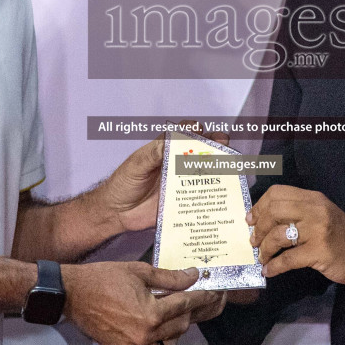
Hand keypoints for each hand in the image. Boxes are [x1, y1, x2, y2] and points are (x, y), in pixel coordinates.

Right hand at [63, 261, 220, 344]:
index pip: (186, 305)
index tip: (212, 291)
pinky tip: (163, 337)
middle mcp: (146, 335)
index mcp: (152, 314)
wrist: (73, 295)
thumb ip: (170, 277)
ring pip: (171, 342)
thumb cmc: (104, 278)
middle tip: (197, 299)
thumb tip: (193, 276)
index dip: (202, 297)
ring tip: (177, 313)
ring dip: (178, 328)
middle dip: (191, 310)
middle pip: (182, 324)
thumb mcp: (140, 272)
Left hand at [97, 124, 232, 233]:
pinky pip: (201, 196)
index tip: (201, 131)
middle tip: (222, 146)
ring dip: (219, 168)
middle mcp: (176, 164)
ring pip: (205, 172)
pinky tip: (221, 193)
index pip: (184, 134)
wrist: (116, 213)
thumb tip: (170, 140)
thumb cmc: (122, 184)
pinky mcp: (183, 201)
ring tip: (228, 167)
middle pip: (202, 151)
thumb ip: (153, 153)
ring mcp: (182, 183)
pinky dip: (213, 194)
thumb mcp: (136, 165)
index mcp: (165, 150)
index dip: (195, 130)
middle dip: (216, 145)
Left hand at [248, 185, 344, 285]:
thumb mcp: (320, 214)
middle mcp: (314, 210)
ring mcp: (317, 231)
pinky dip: (274, 266)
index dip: (259, 207)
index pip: (277, 193)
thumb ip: (296, 212)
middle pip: (274, 211)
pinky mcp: (319, 252)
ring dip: (264, 249)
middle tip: (254, 242)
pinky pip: (288, 259)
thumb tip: (262, 220)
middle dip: (258, 228)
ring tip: (262, 258)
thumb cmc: (339, 234)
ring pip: (278, 235)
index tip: (250, 221)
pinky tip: (269, 271)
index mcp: (312, 198)